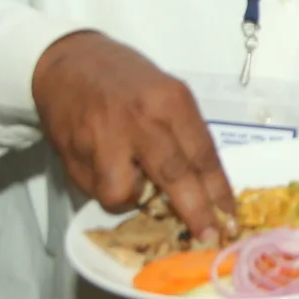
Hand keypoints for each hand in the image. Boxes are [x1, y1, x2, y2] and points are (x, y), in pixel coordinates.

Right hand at [31, 31, 236, 244]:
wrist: (68, 63)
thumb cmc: (127, 80)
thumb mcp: (167, 93)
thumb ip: (183, 134)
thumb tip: (203, 185)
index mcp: (170, 101)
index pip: (202, 154)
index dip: (218, 191)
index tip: (230, 217)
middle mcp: (140, 120)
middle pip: (174, 175)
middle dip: (195, 212)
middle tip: (209, 236)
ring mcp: (103, 138)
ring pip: (124, 193)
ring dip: (133, 198)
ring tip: (129, 176)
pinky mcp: (73, 154)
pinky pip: (95, 190)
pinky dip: (105, 187)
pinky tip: (103, 166)